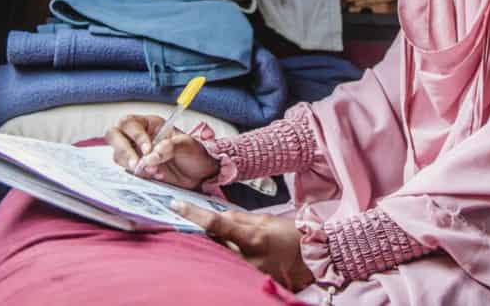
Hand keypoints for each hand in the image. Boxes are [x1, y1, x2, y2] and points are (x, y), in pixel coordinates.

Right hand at [104, 114, 219, 189]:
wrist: (200, 175)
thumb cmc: (194, 154)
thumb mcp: (188, 145)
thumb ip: (171, 147)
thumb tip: (152, 155)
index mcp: (150, 124)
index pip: (130, 124)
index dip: (136, 136)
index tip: (148, 150)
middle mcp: (139, 137)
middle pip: (114, 136)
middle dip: (124, 150)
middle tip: (137, 164)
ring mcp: (135, 153)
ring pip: (117, 155)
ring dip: (132, 165)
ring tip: (155, 171)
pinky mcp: (137, 169)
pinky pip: (127, 171)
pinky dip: (139, 175)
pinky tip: (156, 176)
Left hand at [171, 202, 314, 292]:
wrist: (314, 258)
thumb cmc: (291, 236)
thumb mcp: (264, 220)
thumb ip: (237, 219)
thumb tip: (215, 217)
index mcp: (253, 238)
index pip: (216, 223)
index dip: (193, 214)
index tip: (176, 205)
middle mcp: (250, 260)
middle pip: (212, 246)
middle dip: (201, 237)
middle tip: (190, 228)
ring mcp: (251, 276)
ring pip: (219, 261)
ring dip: (213, 251)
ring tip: (213, 244)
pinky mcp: (253, 285)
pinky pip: (231, 272)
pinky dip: (225, 264)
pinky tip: (227, 258)